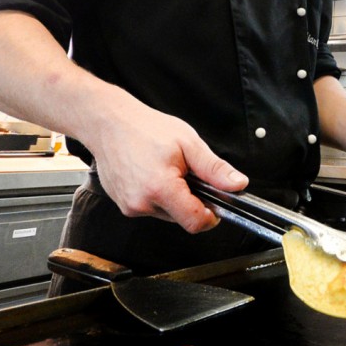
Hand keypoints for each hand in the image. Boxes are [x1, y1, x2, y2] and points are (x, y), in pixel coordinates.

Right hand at [87, 98, 247, 232]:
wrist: (108, 122)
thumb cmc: (145, 128)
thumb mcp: (188, 143)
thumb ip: (214, 169)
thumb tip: (238, 185)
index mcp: (160, 189)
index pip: (195, 222)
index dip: (211, 215)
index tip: (215, 200)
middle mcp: (141, 203)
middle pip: (182, 218)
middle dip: (191, 200)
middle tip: (186, 173)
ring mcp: (129, 206)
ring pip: (167, 214)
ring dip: (174, 198)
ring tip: (166, 169)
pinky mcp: (122, 205)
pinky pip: (150, 208)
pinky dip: (157, 195)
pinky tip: (152, 174)